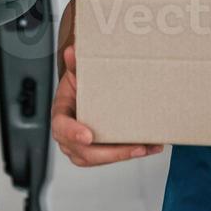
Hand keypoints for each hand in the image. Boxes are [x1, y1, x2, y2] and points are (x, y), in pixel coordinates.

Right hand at [51, 45, 163, 166]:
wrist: (82, 96)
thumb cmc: (77, 88)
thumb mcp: (75, 74)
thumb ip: (74, 65)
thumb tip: (73, 51)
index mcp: (62, 115)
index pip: (61, 127)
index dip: (73, 133)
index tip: (88, 136)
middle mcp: (69, 136)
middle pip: (84, 152)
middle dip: (110, 153)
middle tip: (131, 147)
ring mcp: (82, 148)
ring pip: (100, 159)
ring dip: (124, 155)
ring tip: (145, 147)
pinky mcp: (98, 152)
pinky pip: (112, 158)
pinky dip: (131, 153)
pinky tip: (149, 147)